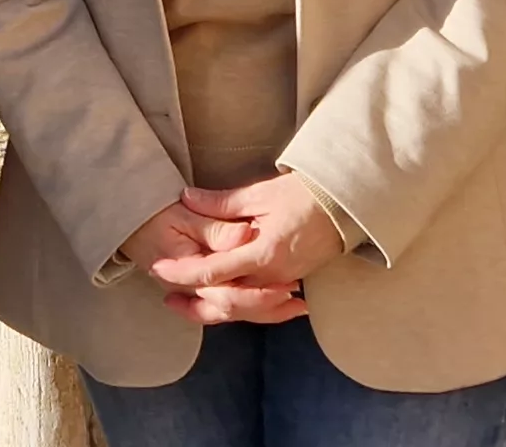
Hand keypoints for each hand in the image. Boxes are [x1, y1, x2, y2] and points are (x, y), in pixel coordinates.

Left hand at [146, 173, 345, 324]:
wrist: (346, 206)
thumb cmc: (305, 195)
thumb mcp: (260, 194)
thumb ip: (221, 203)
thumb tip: (187, 198)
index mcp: (262, 253)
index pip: (213, 272)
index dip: (182, 273)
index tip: (159, 269)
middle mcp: (272, 276)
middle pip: (224, 301)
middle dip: (191, 301)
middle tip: (166, 294)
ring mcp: (282, 282)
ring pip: (241, 310)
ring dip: (212, 310)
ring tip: (186, 304)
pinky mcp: (289, 282)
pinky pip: (259, 307)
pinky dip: (239, 310)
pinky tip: (222, 308)